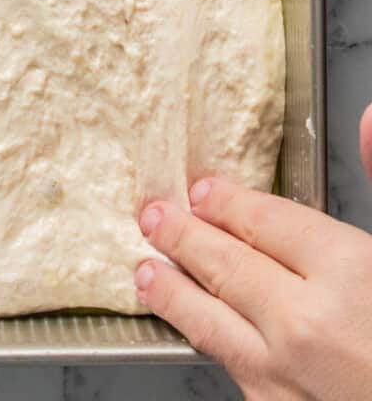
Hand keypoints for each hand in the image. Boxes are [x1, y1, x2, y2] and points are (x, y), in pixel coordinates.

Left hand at [134, 103, 371, 399]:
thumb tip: (366, 122)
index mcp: (349, 272)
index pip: (266, 223)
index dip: (229, 202)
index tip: (204, 190)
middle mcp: (308, 323)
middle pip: (227, 265)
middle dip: (184, 236)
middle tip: (153, 216)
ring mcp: (288, 376)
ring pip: (212, 323)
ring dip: (174, 292)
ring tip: (146, 271)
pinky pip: (231, 366)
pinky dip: (205, 340)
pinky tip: (194, 328)